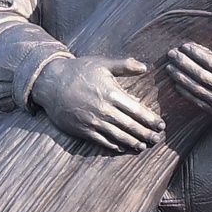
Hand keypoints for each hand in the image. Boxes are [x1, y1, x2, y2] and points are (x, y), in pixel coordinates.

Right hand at [31, 54, 163, 151]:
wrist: (50, 83)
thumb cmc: (78, 71)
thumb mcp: (101, 63)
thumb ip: (124, 66)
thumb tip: (144, 67)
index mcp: (111, 93)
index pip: (136, 110)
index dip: (150, 119)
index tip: (161, 125)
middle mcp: (103, 109)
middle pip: (130, 125)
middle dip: (146, 133)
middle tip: (157, 139)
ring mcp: (92, 121)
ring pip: (118, 135)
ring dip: (132, 142)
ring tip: (143, 146)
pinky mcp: (82, 129)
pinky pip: (101, 140)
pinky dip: (113, 145)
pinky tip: (122, 148)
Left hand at [165, 41, 211, 123]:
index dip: (197, 54)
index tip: (186, 46)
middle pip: (200, 76)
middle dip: (184, 64)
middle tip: (171, 54)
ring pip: (196, 90)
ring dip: (181, 78)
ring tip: (169, 67)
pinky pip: (199, 103)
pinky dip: (186, 94)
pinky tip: (177, 86)